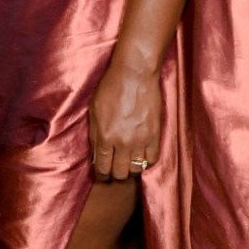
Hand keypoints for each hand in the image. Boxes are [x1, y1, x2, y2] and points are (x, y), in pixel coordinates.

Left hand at [88, 62, 160, 180]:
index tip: (102, 175)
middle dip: (115, 174)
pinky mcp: (155, 135)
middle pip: (120, 173)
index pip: (102, 167)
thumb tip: (95, 155)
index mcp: (105, 136)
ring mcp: (141, 140)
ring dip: (131, 168)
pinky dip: (146, 162)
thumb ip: (94, 134)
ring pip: (136, 170)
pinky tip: (141, 156)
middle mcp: (123, 142)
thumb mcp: (94, 110)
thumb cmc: (111, 88)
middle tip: (114, 169)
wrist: (134, 74)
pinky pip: (152, 160)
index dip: (101, 175)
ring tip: (128, 162)